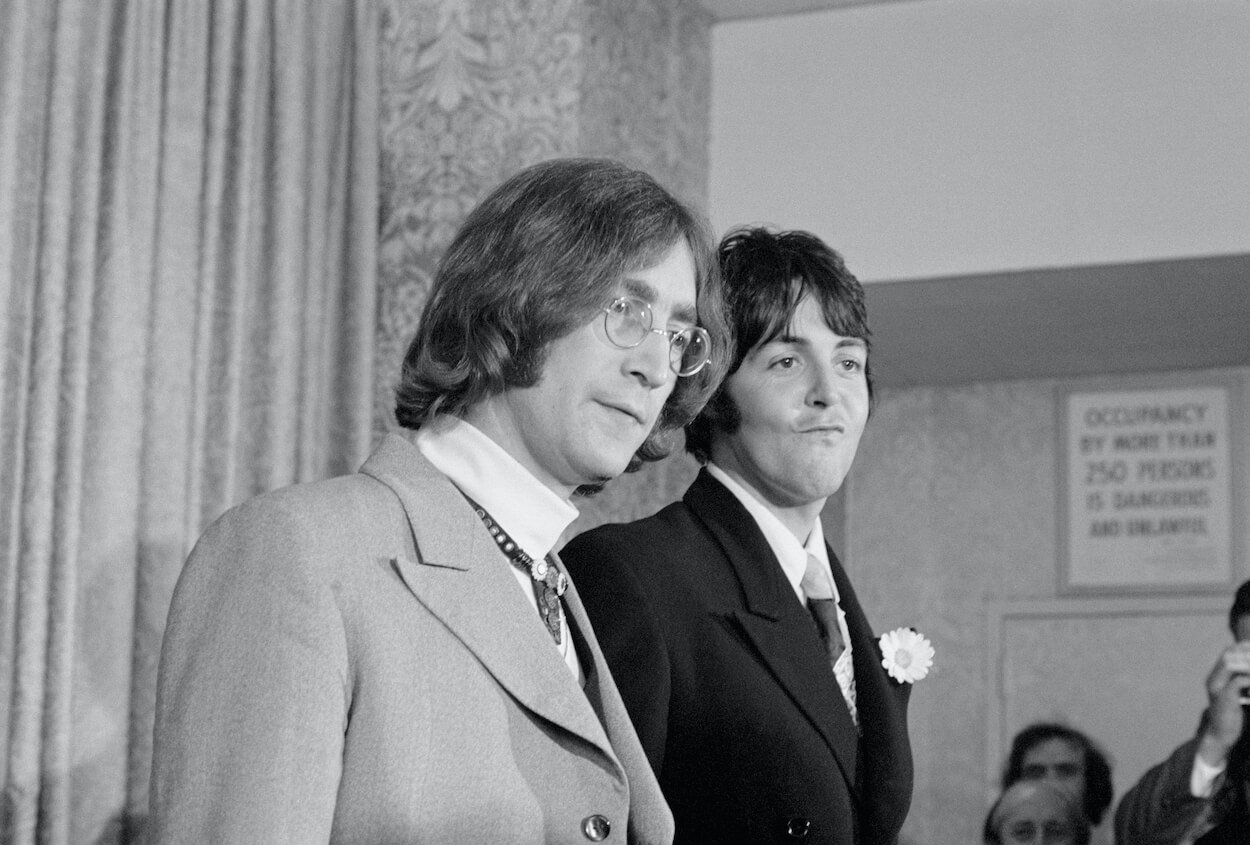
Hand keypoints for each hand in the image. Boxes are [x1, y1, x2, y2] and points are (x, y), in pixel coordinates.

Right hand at [1197, 640, 1249, 766]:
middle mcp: (1214, 679)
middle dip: (1247, 653)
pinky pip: (1239, 681)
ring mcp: (1217, 688)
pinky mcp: (1225, 698)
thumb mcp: (1235, 695)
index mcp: (1215, 677)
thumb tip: (1247, 673)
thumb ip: (1240, 683)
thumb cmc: (1231, 716)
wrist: (1220, 736)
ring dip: (1249, 664)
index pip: (1227, 652)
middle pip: (1229, 655)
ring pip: (1233, 665)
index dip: (1242, 647)